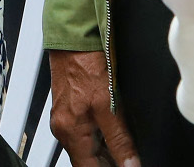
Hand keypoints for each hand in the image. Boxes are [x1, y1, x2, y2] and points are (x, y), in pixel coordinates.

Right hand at [49, 49, 139, 166]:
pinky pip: (85, 133)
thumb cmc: (85, 65)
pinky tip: (116, 135)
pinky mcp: (69, 108)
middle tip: (130, 161)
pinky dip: (101, 139)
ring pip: (87, 148)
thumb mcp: (110, 107)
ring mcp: (65, 118)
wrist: (74, 39)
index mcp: (70, 132)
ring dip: (106, 153)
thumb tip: (131, 165)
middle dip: (109, 163)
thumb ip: (120, 140)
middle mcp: (63, 128)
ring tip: (127, 152)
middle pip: (87, 161)